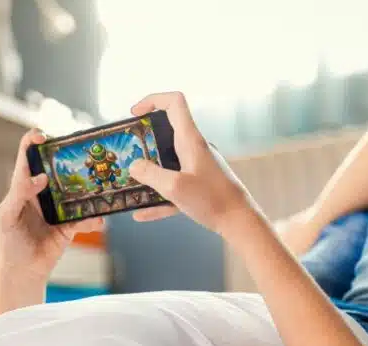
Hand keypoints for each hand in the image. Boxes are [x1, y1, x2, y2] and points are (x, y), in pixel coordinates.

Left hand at [0, 129, 104, 278]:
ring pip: (76, 190)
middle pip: (58, 167)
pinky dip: (94, 218)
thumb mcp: (6, 216)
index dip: (33, 142)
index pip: (27, 157)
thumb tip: (40, 177)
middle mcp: (43, 192)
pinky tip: (99, 220)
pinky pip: (85, 218)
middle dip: (70, 158)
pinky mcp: (70, 225)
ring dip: (88, 188)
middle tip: (82, 152)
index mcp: (23, 186)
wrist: (22, 271)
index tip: (43, 135)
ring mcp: (58, 208)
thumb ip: (18, 194)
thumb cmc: (9, 241)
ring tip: (98, 183)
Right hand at [126, 92, 256, 232]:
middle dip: (144, 140)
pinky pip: (173, 186)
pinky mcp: (198, 185)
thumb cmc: (213, 200)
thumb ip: (151, 175)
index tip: (134, 113)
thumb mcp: (175, 187)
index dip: (152, 100)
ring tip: (131, 182)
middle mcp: (194, 149)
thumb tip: (134, 166)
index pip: (174, 103)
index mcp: (191, 140)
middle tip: (128, 151)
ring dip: (149, 169)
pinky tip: (142, 213)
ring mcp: (197, 166)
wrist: (239, 221)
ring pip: (167, 161)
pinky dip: (158, 197)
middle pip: (167, 132)